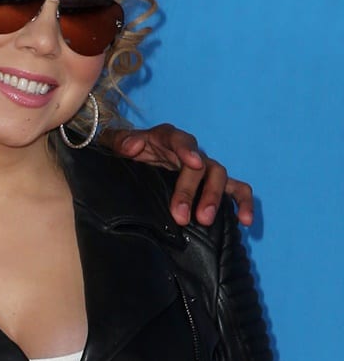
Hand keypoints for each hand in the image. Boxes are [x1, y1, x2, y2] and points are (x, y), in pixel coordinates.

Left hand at [107, 124, 253, 228]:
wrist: (131, 156)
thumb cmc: (125, 150)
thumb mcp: (115, 143)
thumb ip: (121, 141)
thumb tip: (132, 147)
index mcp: (167, 138)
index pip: (179, 140)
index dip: (187, 150)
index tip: (193, 163)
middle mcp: (190, 151)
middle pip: (201, 166)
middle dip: (193, 191)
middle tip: (184, 216)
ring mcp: (204, 168)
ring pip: (220, 177)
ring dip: (215, 198)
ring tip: (207, 220)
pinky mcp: (213, 184)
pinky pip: (236, 190)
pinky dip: (243, 203)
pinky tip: (244, 222)